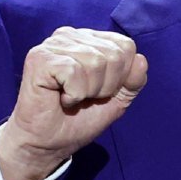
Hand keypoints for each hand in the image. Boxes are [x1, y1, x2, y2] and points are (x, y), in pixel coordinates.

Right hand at [0, 27, 147, 179]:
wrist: (47, 144)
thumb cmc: (77, 119)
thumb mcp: (116, 100)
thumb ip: (133, 81)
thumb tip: (140, 60)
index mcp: (89, 39)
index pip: (126, 46)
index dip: (121, 78)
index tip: (98, 92)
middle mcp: (71, 35)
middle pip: (114, 55)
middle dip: (105, 87)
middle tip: (83, 97)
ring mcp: (54, 44)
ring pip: (95, 63)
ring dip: (88, 92)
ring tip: (71, 98)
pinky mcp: (40, 58)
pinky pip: (75, 73)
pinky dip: (73, 94)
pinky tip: (61, 98)